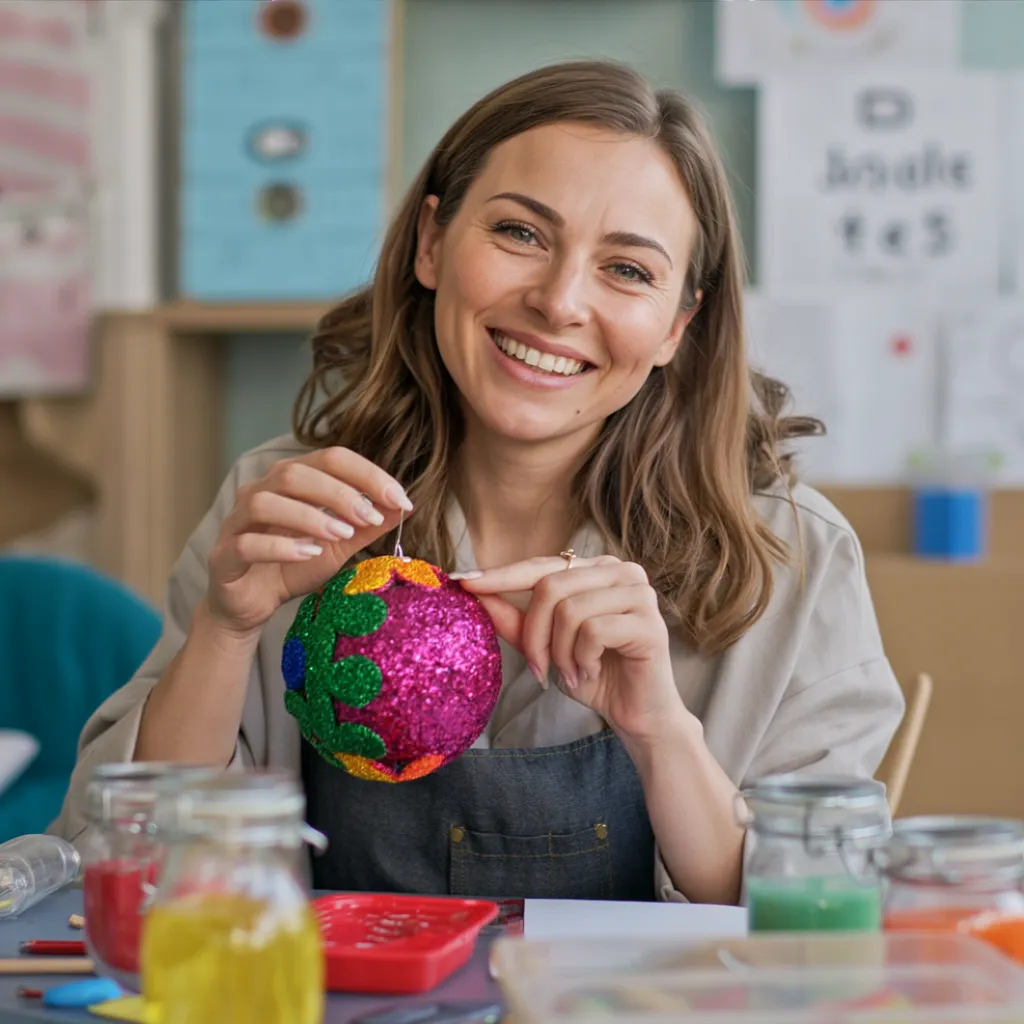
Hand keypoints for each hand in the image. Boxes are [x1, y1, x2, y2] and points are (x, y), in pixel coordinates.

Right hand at [205, 447, 412, 636]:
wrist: (250, 605)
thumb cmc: (293, 566)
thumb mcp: (339, 546)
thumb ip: (367, 526)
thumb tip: (403, 505)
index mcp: (291, 480)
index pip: (330, 458)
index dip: (367, 474)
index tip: (400, 498)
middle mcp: (260, 491)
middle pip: (296, 473)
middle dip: (340, 493)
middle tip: (371, 518)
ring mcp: (237, 521)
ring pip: (266, 502)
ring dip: (310, 516)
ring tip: (342, 535)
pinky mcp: (223, 555)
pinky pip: (247, 543)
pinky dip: (281, 546)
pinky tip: (309, 554)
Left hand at [457, 555, 689, 745]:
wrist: (637, 715)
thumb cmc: (592, 675)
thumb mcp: (545, 645)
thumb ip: (515, 618)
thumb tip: (473, 590)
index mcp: (596, 569)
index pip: (540, 566)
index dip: (500, 575)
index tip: (461, 583)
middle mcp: (621, 571)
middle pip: (551, 588)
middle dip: (534, 635)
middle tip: (538, 669)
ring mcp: (640, 593)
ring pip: (570, 611)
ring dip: (560, 653)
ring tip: (570, 673)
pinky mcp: (650, 622)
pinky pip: (594, 631)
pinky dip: (583, 659)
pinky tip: (591, 671)